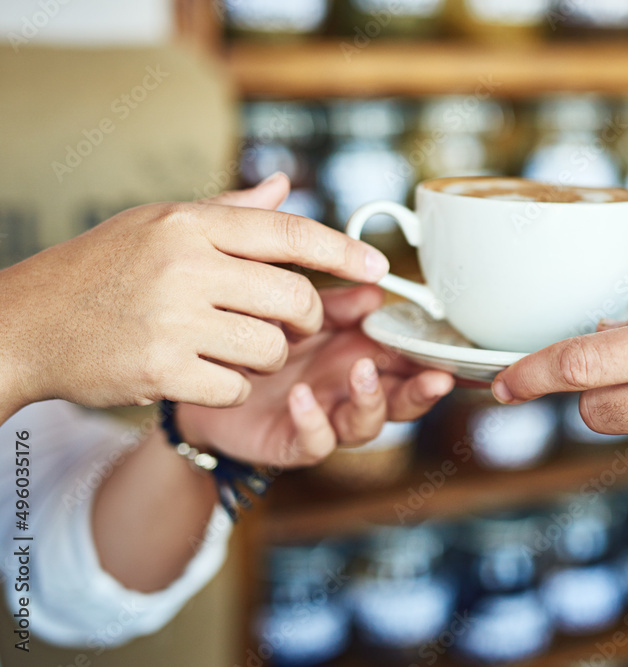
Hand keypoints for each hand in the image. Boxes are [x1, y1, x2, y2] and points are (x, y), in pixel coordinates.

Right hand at [0, 173, 389, 416]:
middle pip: (296, 298)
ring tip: (232, 348)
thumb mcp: (157, 224)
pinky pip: (236, 387)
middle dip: (307, 319)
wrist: (25, 324)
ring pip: (272, 348)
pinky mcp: (163, 368)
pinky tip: (200, 374)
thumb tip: (285, 187)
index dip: (343, 250)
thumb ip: (229, 212)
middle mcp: (186, 265)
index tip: (378, 267)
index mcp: (190, 224)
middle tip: (294, 326)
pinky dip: (228, 387)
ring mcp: (174, 318)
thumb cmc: (98, 270)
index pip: (290, 232)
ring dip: (266, 358)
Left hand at [175, 285, 454, 467]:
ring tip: (361, 371)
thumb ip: (337, 304)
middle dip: (423, 391)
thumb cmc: (264, 341)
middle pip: (403, 400)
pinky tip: (302, 397)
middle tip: (438, 377)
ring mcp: (327, 419)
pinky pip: (313, 442)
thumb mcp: (304, 313)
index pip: (412, 362)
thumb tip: (376, 292)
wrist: (206, 372)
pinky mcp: (292, 443)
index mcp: (365, 356)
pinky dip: (312, 421)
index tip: (457, 350)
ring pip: (366, 425)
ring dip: (371, 400)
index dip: (437, 359)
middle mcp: (352, 392)